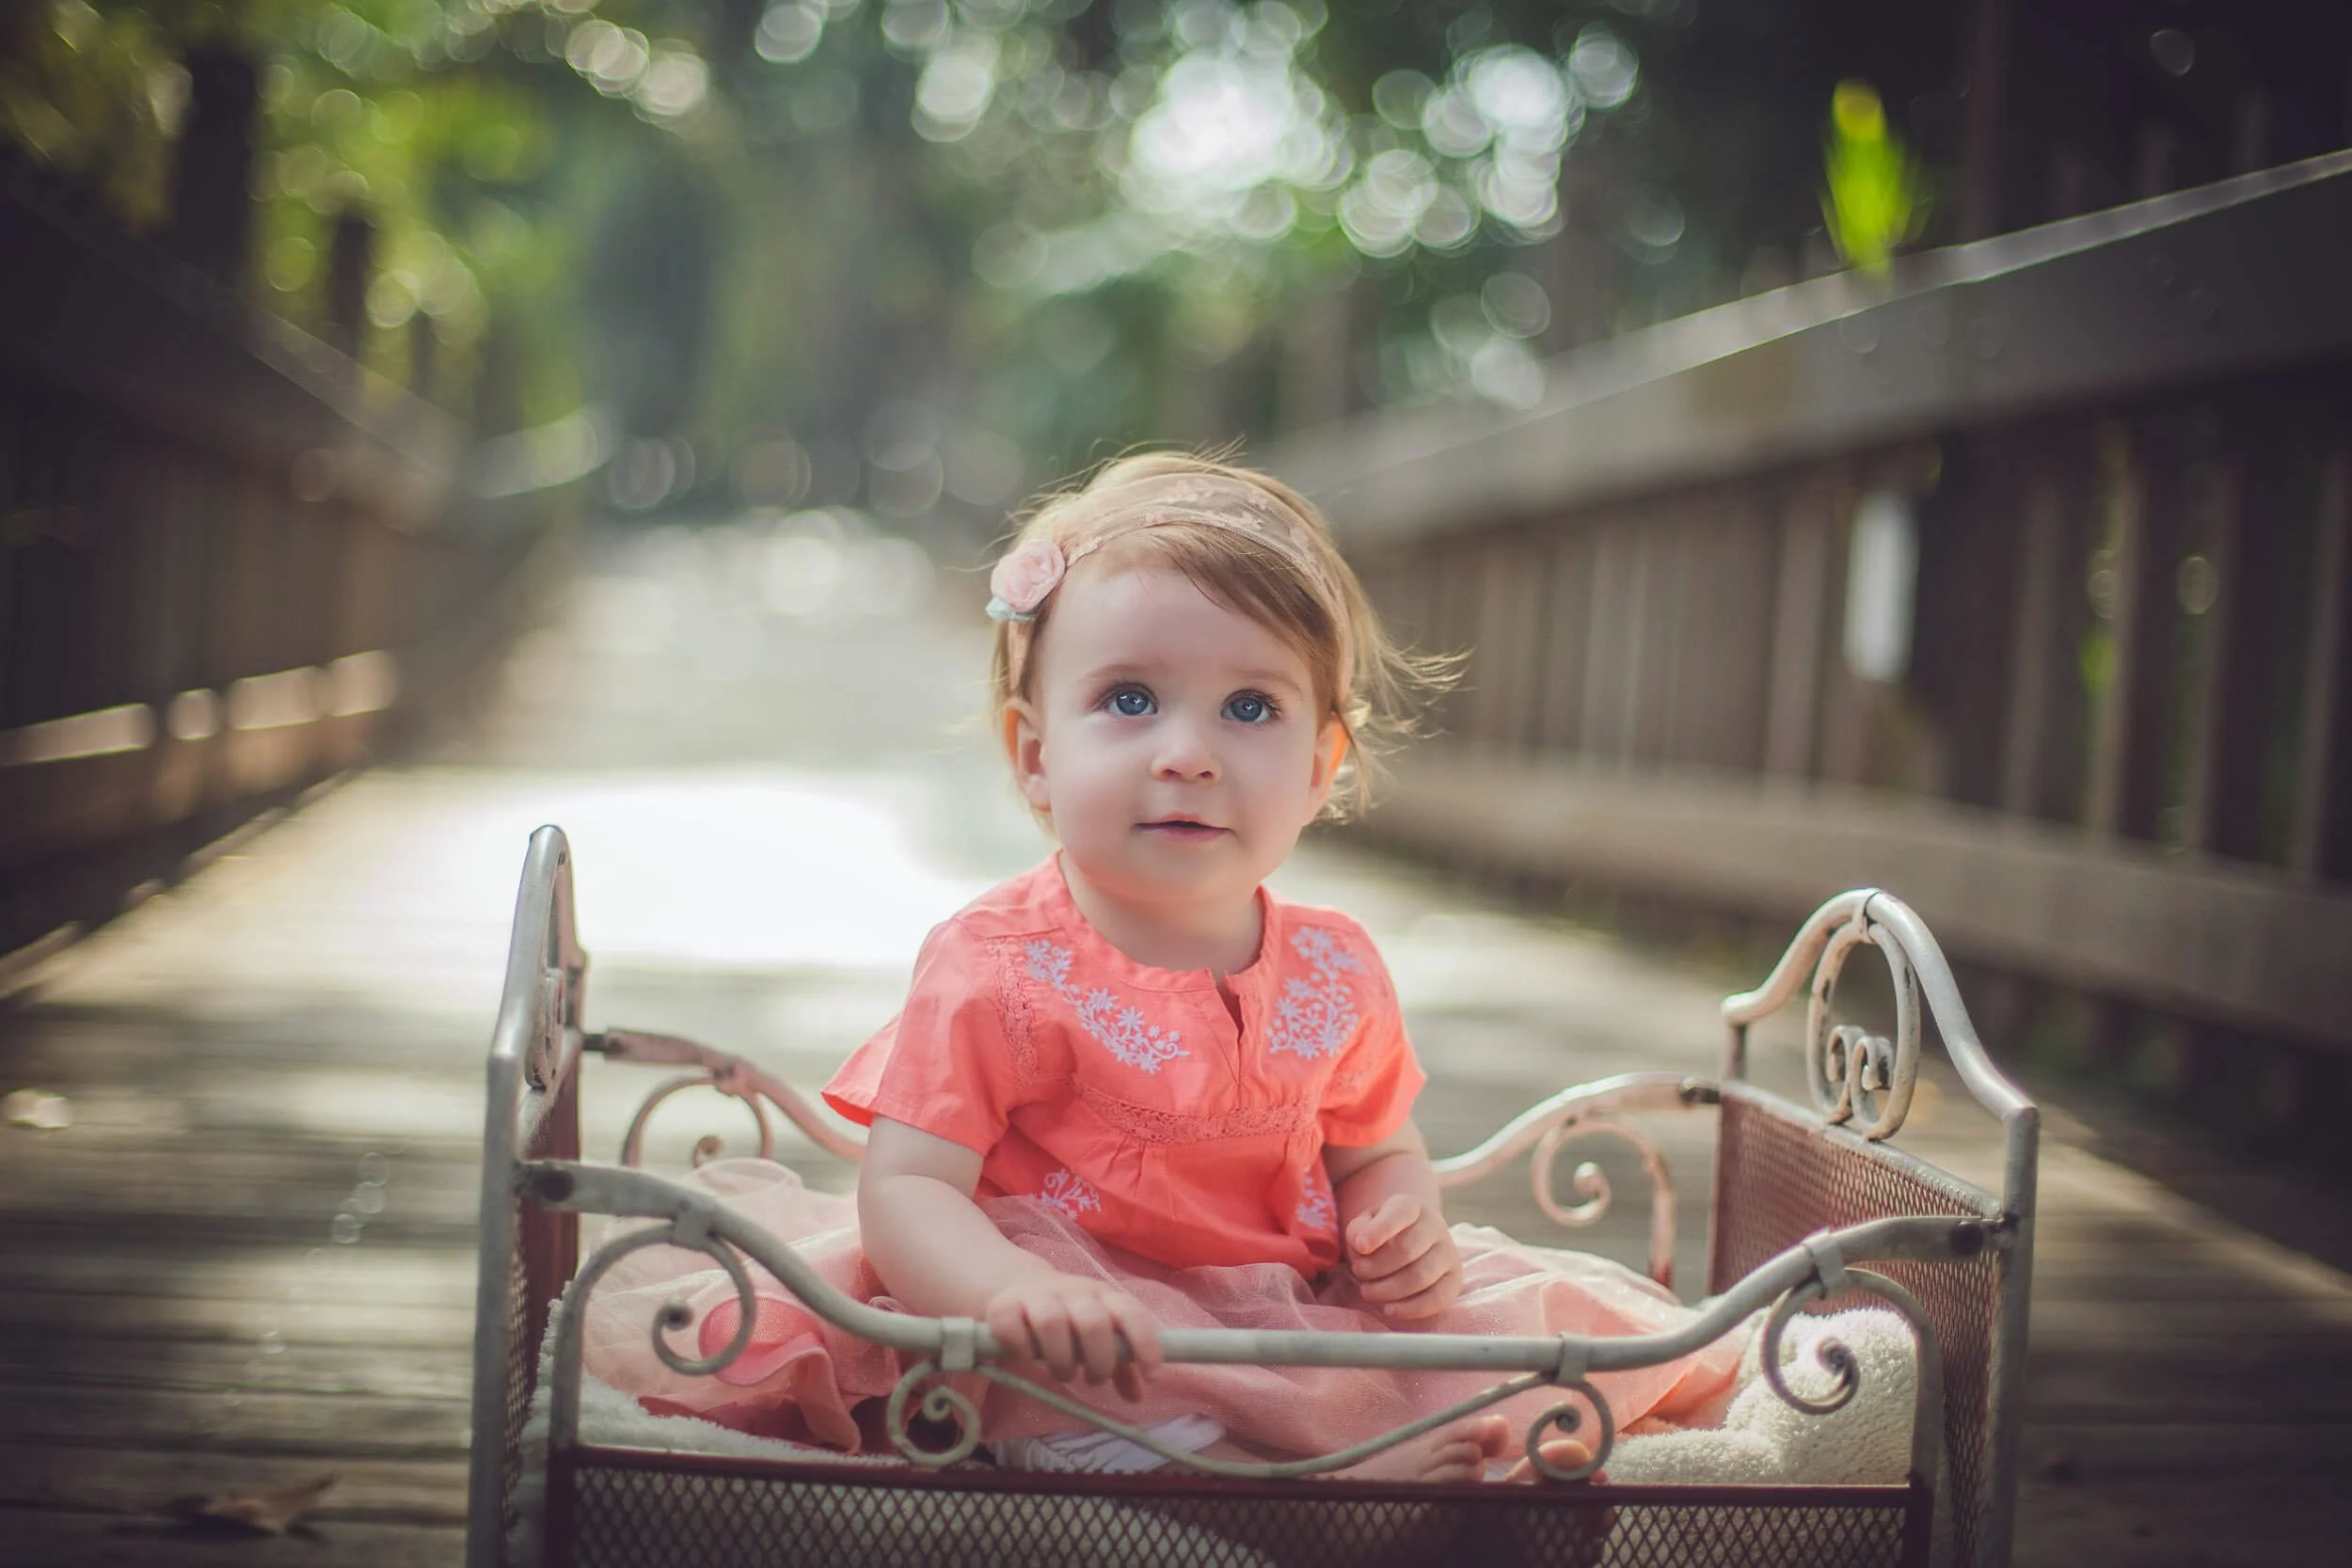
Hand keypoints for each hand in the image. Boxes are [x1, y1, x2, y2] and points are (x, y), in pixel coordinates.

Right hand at [981, 1274, 1161, 1400]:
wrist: (1019, 1284)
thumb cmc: (1068, 1317)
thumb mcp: (1100, 1335)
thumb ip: (1122, 1366)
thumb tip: (1138, 1397)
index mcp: (1103, 1296)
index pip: (1131, 1313)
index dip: (1145, 1343)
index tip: (1153, 1375)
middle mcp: (1073, 1291)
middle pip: (1092, 1322)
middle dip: (1098, 1360)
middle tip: (1093, 1379)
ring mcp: (1037, 1296)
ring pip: (1051, 1322)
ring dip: (1060, 1360)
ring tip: (1062, 1373)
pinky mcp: (1003, 1306)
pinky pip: (1011, 1327)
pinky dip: (1021, 1348)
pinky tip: (1026, 1356)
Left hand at [1344, 1193, 1463, 1320]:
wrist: (1408, 1242)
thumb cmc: (1380, 1235)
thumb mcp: (1364, 1224)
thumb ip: (1358, 1231)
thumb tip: (1363, 1245)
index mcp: (1411, 1206)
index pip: (1400, 1213)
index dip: (1380, 1230)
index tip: (1361, 1246)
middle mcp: (1435, 1226)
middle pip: (1407, 1250)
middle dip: (1377, 1267)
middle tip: (1358, 1272)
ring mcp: (1449, 1252)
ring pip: (1421, 1277)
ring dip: (1389, 1290)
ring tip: (1368, 1291)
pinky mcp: (1454, 1279)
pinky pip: (1438, 1299)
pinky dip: (1410, 1309)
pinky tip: (1389, 1309)